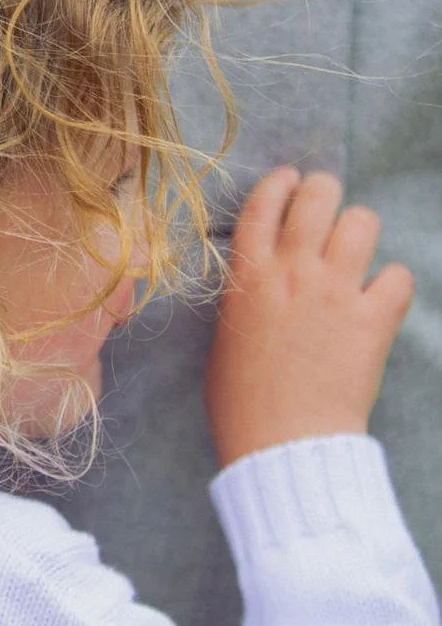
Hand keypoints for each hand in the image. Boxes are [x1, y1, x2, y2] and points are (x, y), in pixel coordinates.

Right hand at [204, 167, 414, 469]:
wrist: (281, 444)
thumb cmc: (241, 403)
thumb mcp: (228, 336)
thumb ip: (246, 297)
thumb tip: (263, 282)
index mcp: (248, 276)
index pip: (264, 202)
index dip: (280, 183)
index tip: (290, 181)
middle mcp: (292, 271)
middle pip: (318, 195)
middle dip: (326, 193)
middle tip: (329, 210)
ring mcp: (335, 291)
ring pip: (362, 222)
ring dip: (361, 232)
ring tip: (356, 254)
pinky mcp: (372, 319)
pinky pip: (397, 274)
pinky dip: (392, 284)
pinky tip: (380, 299)